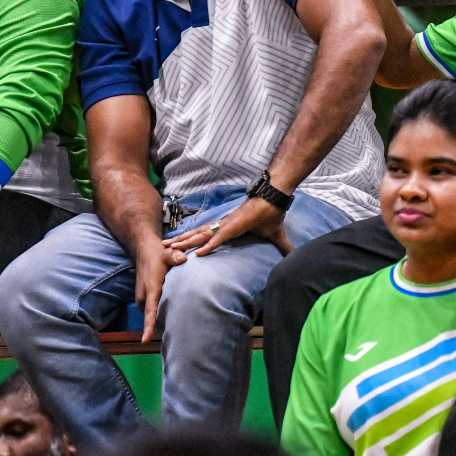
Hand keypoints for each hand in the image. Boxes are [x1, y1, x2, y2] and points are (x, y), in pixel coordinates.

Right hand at [133, 241, 188, 342]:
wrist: (144, 252)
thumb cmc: (158, 255)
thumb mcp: (168, 253)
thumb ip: (175, 256)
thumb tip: (183, 259)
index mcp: (150, 290)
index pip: (150, 311)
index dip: (148, 326)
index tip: (146, 340)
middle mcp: (144, 298)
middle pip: (153, 319)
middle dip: (162, 328)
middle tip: (180, 337)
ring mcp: (143, 301)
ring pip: (153, 316)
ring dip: (162, 322)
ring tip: (179, 331)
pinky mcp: (144, 301)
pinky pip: (152, 313)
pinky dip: (160, 316)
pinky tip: (174, 319)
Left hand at [164, 197, 293, 257]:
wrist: (275, 198)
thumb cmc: (272, 214)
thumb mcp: (276, 236)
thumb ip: (282, 247)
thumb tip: (292, 257)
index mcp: (229, 227)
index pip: (207, 234)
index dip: (193, 240)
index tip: (179, 246)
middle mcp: (224, 225)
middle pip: (198, 234)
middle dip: (181, 241)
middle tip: (163, 248)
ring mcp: (228, 225)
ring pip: (203, 235)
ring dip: (187, 242)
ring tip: (169, 248)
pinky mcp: (235, 225)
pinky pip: (220, 237)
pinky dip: (210, 244)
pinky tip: (200, 252)